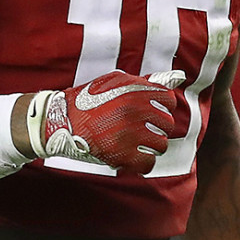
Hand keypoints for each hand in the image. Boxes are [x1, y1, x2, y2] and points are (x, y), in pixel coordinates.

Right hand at [27, 70, 185, 174]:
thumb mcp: (116, 81)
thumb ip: (148, 81)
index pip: (169, 100)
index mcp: (135, 91)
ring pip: (160, 144)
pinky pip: (148, 163)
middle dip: (157, 127)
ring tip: (135, 143)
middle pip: (167, 124)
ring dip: (150, 146)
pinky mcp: (121, 155)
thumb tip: (179, 76)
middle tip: (141, 130)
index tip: (150, 113)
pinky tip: (132, 157)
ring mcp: (129, 133)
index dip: (162, 107)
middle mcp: (135, 111)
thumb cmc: (90, 100)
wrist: (61, 121)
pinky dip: (142, 163)